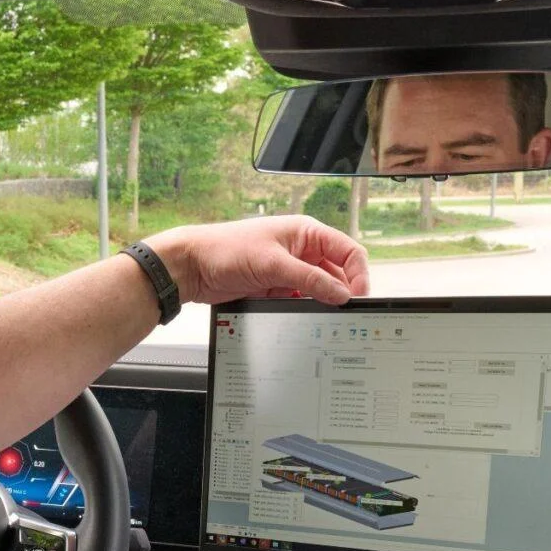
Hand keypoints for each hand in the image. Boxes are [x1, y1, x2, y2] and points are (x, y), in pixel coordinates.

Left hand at [145, 216, 369, 308]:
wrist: (192, 267)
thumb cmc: (226, 250)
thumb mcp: (274, 265)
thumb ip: (310, 280)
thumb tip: (342, 293)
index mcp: (306, 232)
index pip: (348, 251)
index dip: (358, 274)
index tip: (357, 298)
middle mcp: (301, 249)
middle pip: (337, 273)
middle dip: (342, 292)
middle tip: (343, 314)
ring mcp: (289, 270)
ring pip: (319, 290)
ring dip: (322, 303)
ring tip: (322, 318)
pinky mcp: (276, 287)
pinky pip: (300, 301)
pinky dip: (304, 310)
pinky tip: (302, 318)